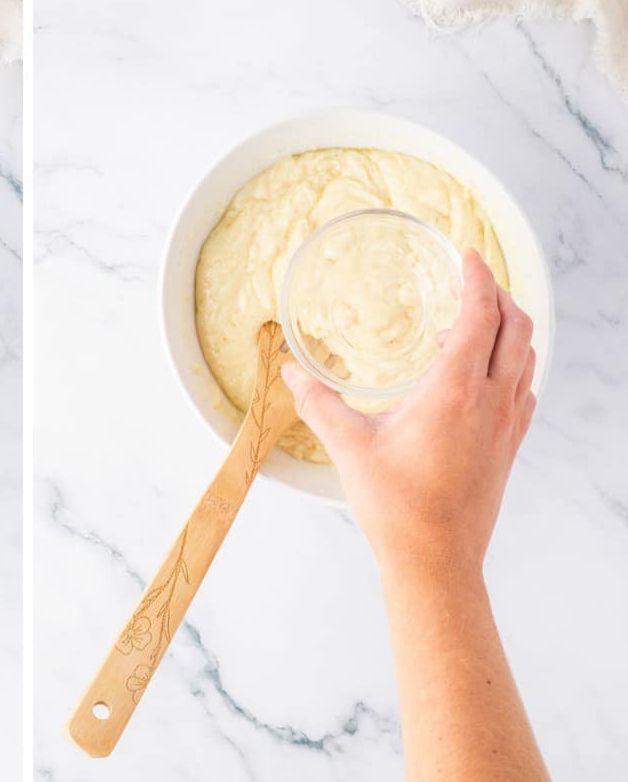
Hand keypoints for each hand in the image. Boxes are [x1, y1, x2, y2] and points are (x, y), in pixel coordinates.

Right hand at [280, 250, 536, 577]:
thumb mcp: (348, 447)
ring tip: (474, 321)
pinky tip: (483, 375)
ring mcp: (506, 424)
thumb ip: (317, 404)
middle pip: (517, 328)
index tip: (467, 257)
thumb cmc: (396, 507)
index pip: (481, 315)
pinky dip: (512, 364)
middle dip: (498, 295)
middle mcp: (491, 401)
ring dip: (509, 328)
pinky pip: (524, 389)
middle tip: (471, 281)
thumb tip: (289, 374)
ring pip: (527, 357)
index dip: (477, 279)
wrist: (436, 560)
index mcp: (454, 391)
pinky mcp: (509, 446)